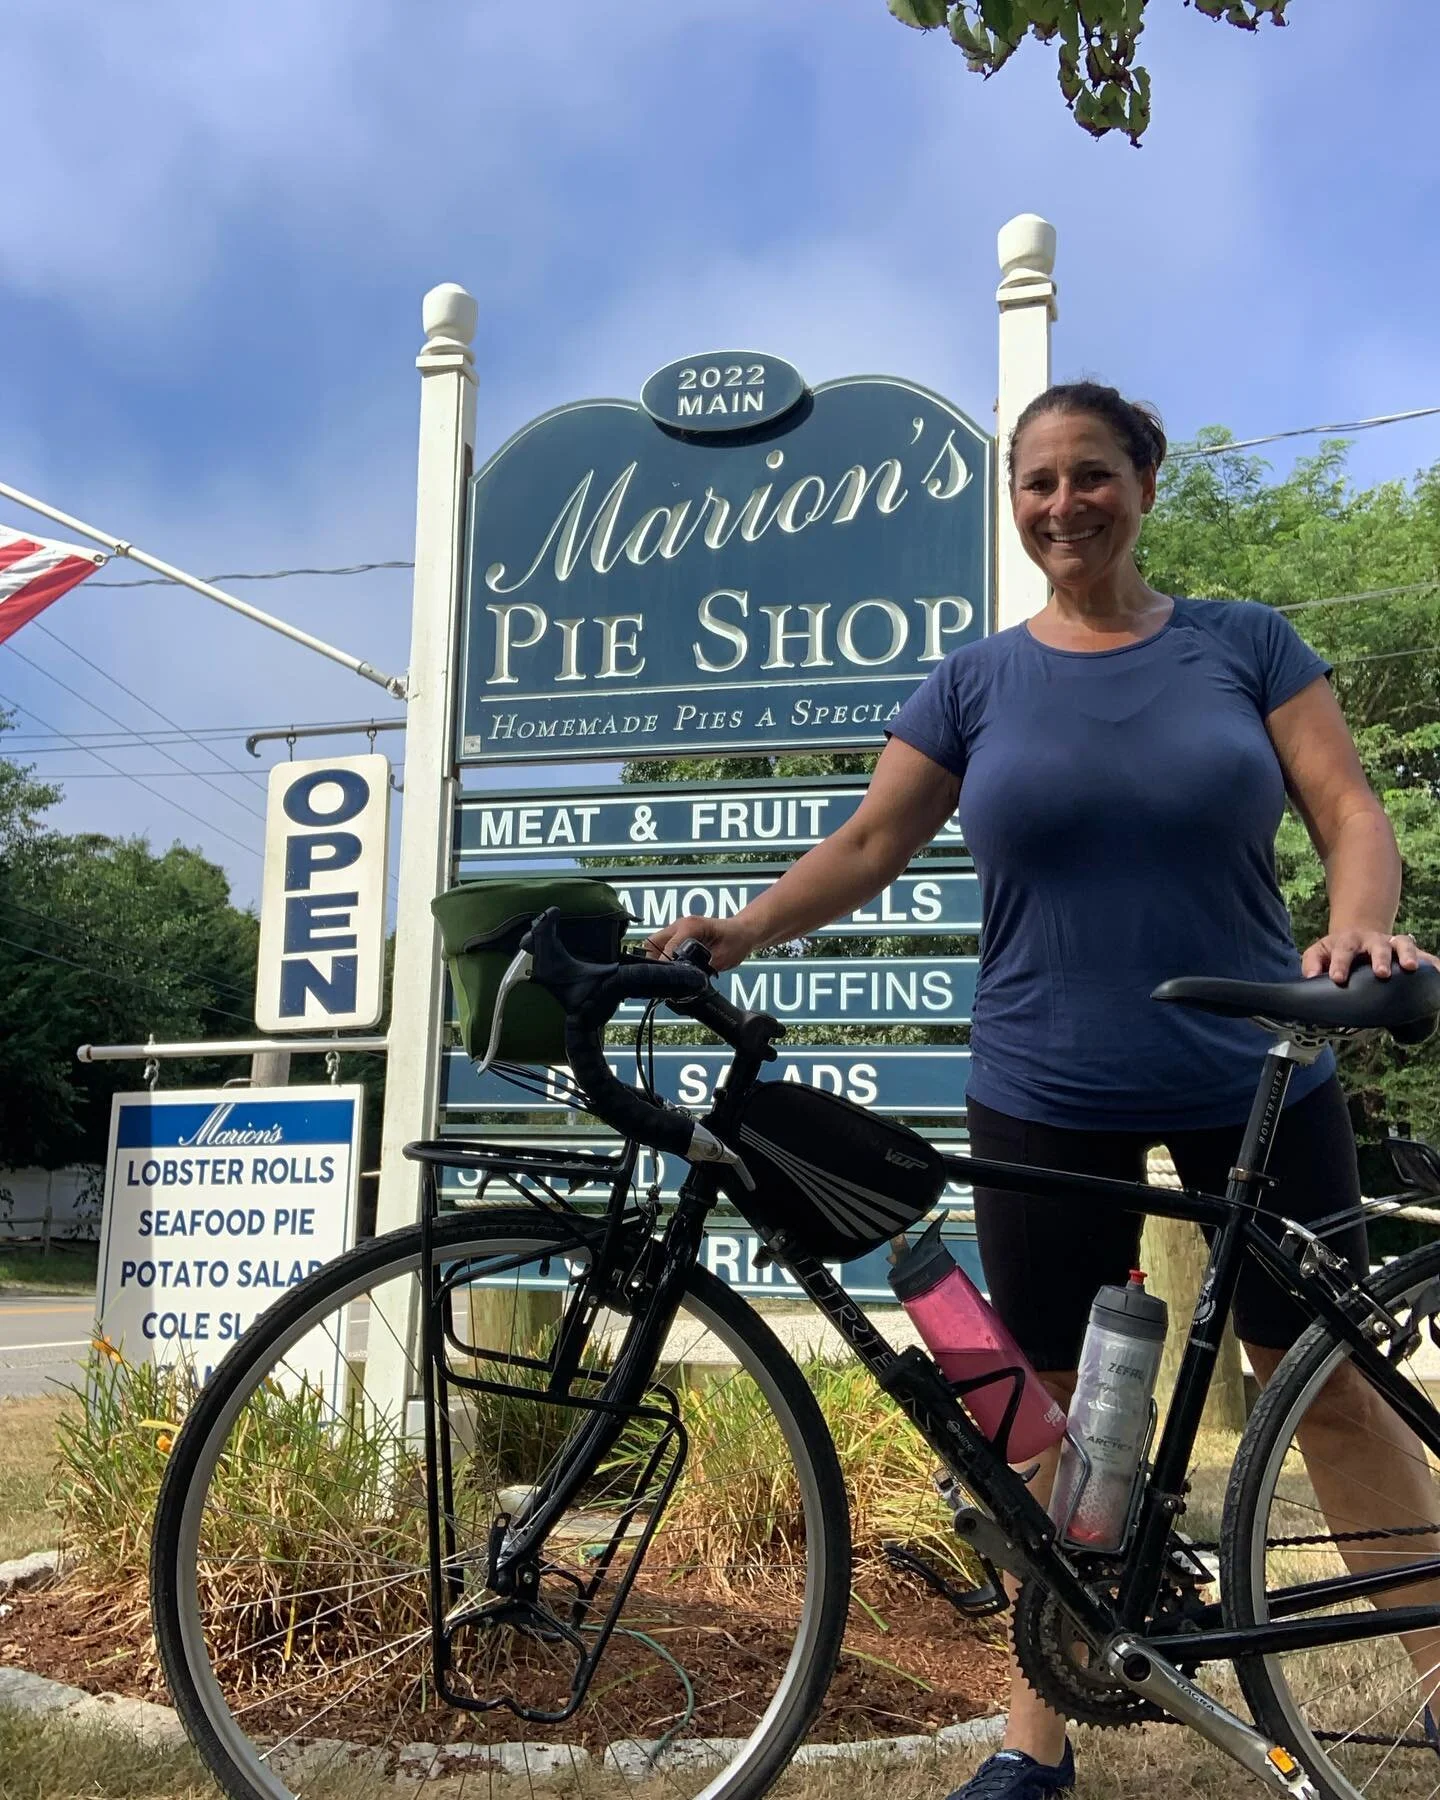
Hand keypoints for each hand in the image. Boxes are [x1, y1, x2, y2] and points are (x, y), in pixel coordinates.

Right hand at [643, 915, 756, 972]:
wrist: (744, 931)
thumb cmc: (737, 940)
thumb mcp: (723, 958)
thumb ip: (703, 968)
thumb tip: (689, 980)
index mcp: (691, 926)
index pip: (667, 947)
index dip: (664, 965)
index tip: (665, 980)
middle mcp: (680, 924)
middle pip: (652, 943)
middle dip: (653, 962)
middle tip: (661, 980)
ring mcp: (678, 928)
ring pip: (654, 944)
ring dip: (656, 960)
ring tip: (665, 977)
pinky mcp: (678, 934)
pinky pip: (662, 945)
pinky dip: (661, 957)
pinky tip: (669, 971)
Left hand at [1302, 929, 1439, 983]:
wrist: (1358, 934)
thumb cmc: (1336, 950)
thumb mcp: (1319, 952)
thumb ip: (1311, 963)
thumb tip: (1309, 979)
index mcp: (1348, 942)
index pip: (1343, 951)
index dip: (1340, 964)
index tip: (1338, 978)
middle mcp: (1372, 941)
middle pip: (1377, 946)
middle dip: (1380, 959)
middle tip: (1381, 973)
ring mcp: (1392, 944)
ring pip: (1403, 944)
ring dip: (1407, 955)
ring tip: (1412, 968)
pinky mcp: (1408, 951)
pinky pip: (1425, 955)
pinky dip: (1433, 962)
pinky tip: (1439, 972)